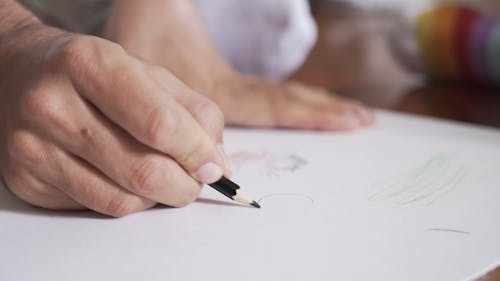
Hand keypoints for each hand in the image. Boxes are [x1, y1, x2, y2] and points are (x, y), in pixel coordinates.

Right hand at [0, 24, 228, 216]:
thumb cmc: (93, 72)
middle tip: (195, 180)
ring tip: (164, 176)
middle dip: (185, 186)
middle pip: (144, 171)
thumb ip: (193, 112)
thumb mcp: (148, 72)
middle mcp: (53, 105)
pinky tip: (129, 179)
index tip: (214, 166)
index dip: (197, 152)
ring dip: (159, 197)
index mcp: (90, 64)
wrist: (17, 73)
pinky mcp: (27, 180)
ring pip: (124, 199)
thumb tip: (217, 165)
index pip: (160, 124)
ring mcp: (33, 147)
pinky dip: (130, 201)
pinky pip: (99, 207)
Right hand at [105, 0, 374, 130]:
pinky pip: (258, 112)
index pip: (275, 104)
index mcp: (215, 88)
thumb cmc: (143, 24)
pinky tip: (303, 108)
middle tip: (362, 121)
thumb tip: (207, 52)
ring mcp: (216, 110)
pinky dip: (288, 109)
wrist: (107, 60)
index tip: (355, 118)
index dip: (315, 112)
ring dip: (308, 114)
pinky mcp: (211, 108)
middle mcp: (219, 103)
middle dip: (321, 115)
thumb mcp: (167, 7)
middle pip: (281, 112)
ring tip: (347, 117)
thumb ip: (180, 3)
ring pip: (270, 114)